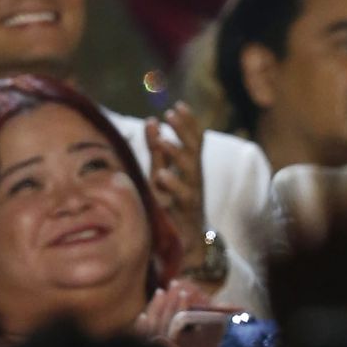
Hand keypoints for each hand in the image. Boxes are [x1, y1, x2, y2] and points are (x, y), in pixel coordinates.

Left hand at [143, 102, 205, 260]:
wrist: (186, 241)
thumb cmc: (172, 203)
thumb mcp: (163, 172)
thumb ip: (158, 149)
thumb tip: (152, 119)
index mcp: (190, 165)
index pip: (194, 138)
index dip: (188, 122)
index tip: (178, 105)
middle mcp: (194, 176)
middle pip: (194, 149)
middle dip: (184, 131)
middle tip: (171, 115)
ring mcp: (192, 193)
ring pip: (189, 170)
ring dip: (177, 154)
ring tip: (163, 141)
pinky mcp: (185, 211)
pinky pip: (181, 196)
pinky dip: (172, 185)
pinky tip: (160, 176)